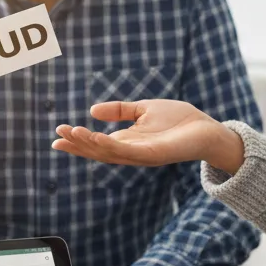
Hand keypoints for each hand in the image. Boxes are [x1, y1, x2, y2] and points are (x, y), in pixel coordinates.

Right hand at [52, 99, 244, 173]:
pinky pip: (127, 151)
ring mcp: (141, 155)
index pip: (97, 144)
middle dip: (78, 144)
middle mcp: (131, 152)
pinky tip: (96, 138)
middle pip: (98, 151)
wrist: (208, 129)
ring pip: (109, 153)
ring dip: (89, 144)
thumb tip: (92, 110)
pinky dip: (110, 146)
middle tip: (58, 135)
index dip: (77, 141)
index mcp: (128, 141)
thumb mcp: (144, 109)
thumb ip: (120, 110)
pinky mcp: (153, 155)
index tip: (57, 135)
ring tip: (72, 133)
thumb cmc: (180, 120)